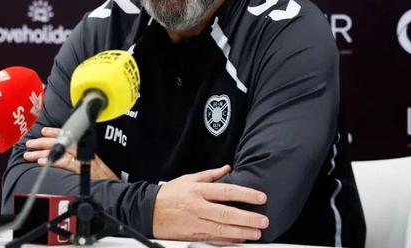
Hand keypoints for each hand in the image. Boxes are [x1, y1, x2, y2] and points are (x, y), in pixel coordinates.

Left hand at [24, 127, 119, 180]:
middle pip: (62, 141)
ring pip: (60, 150)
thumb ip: (79, 159)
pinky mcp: (82, 168)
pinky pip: (65, 163)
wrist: (115, 186)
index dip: (55, 132)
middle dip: (43, 142)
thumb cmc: (104, 178)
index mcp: (85, 148)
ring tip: (29, 154)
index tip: (43, 131)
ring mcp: (83, 159)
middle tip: (29, 143)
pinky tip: (42, 162)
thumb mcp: (92, 164)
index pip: (69, 135)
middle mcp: (84, 151)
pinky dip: (53, 161)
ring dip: (43, 152)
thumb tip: (64, 159)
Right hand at [152, 165, 268, 241]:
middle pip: (227, 213)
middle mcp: (198, 207)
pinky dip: (228, 241)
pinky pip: (214, 239)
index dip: (245, 194)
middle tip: (263, 220)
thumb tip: (226, 169)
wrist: (148, 212)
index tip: (260, 197)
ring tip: (256, 232)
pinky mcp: (193, 235)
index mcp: (198, 190)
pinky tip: (240, 240)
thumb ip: (210, 175)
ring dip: (242, 231)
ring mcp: (196, 223)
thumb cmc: (168, 195)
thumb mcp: (188, 179)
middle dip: (247, 217)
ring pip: (222, 229)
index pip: (226, 191)